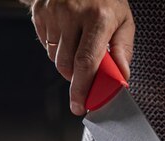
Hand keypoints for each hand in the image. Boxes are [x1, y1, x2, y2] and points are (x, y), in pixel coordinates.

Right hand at [29, 0, 134, 114]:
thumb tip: (121, 77)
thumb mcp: (124, 21)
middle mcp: (73, 14)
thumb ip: (123, 50)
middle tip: (85, 78)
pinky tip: (68, 36)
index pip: (87, 62)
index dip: (82, 88)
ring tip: (80, 48)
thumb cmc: (106, 0)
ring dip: (67, 64)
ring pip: (55, 58)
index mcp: (98, 18)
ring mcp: (53, 12)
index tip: (80, 106)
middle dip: (75, 80)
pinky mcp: (39, 12)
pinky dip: (57, 50)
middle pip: (67, 65)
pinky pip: (46, 45)